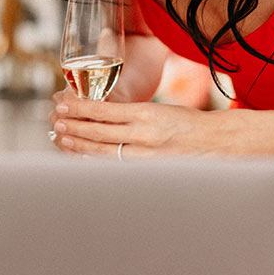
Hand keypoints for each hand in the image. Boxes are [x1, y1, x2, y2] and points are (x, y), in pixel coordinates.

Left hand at [51, 96, 215, 158]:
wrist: (217, 142)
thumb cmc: (188, 124)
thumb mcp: (159, 110)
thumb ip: (132, 115)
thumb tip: (99, 115)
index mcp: (146, 114)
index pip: (103, 110)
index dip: (79, 108)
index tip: (63, 104)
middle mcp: (144, 135)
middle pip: (98, 133)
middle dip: (74, 127)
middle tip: (56, 122)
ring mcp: (146, 157)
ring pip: (103, 152)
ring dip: (80, 146)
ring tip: (62, 138)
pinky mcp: (149, 170)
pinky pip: (116, 166)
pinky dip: (96, 161)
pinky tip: (82, 157)